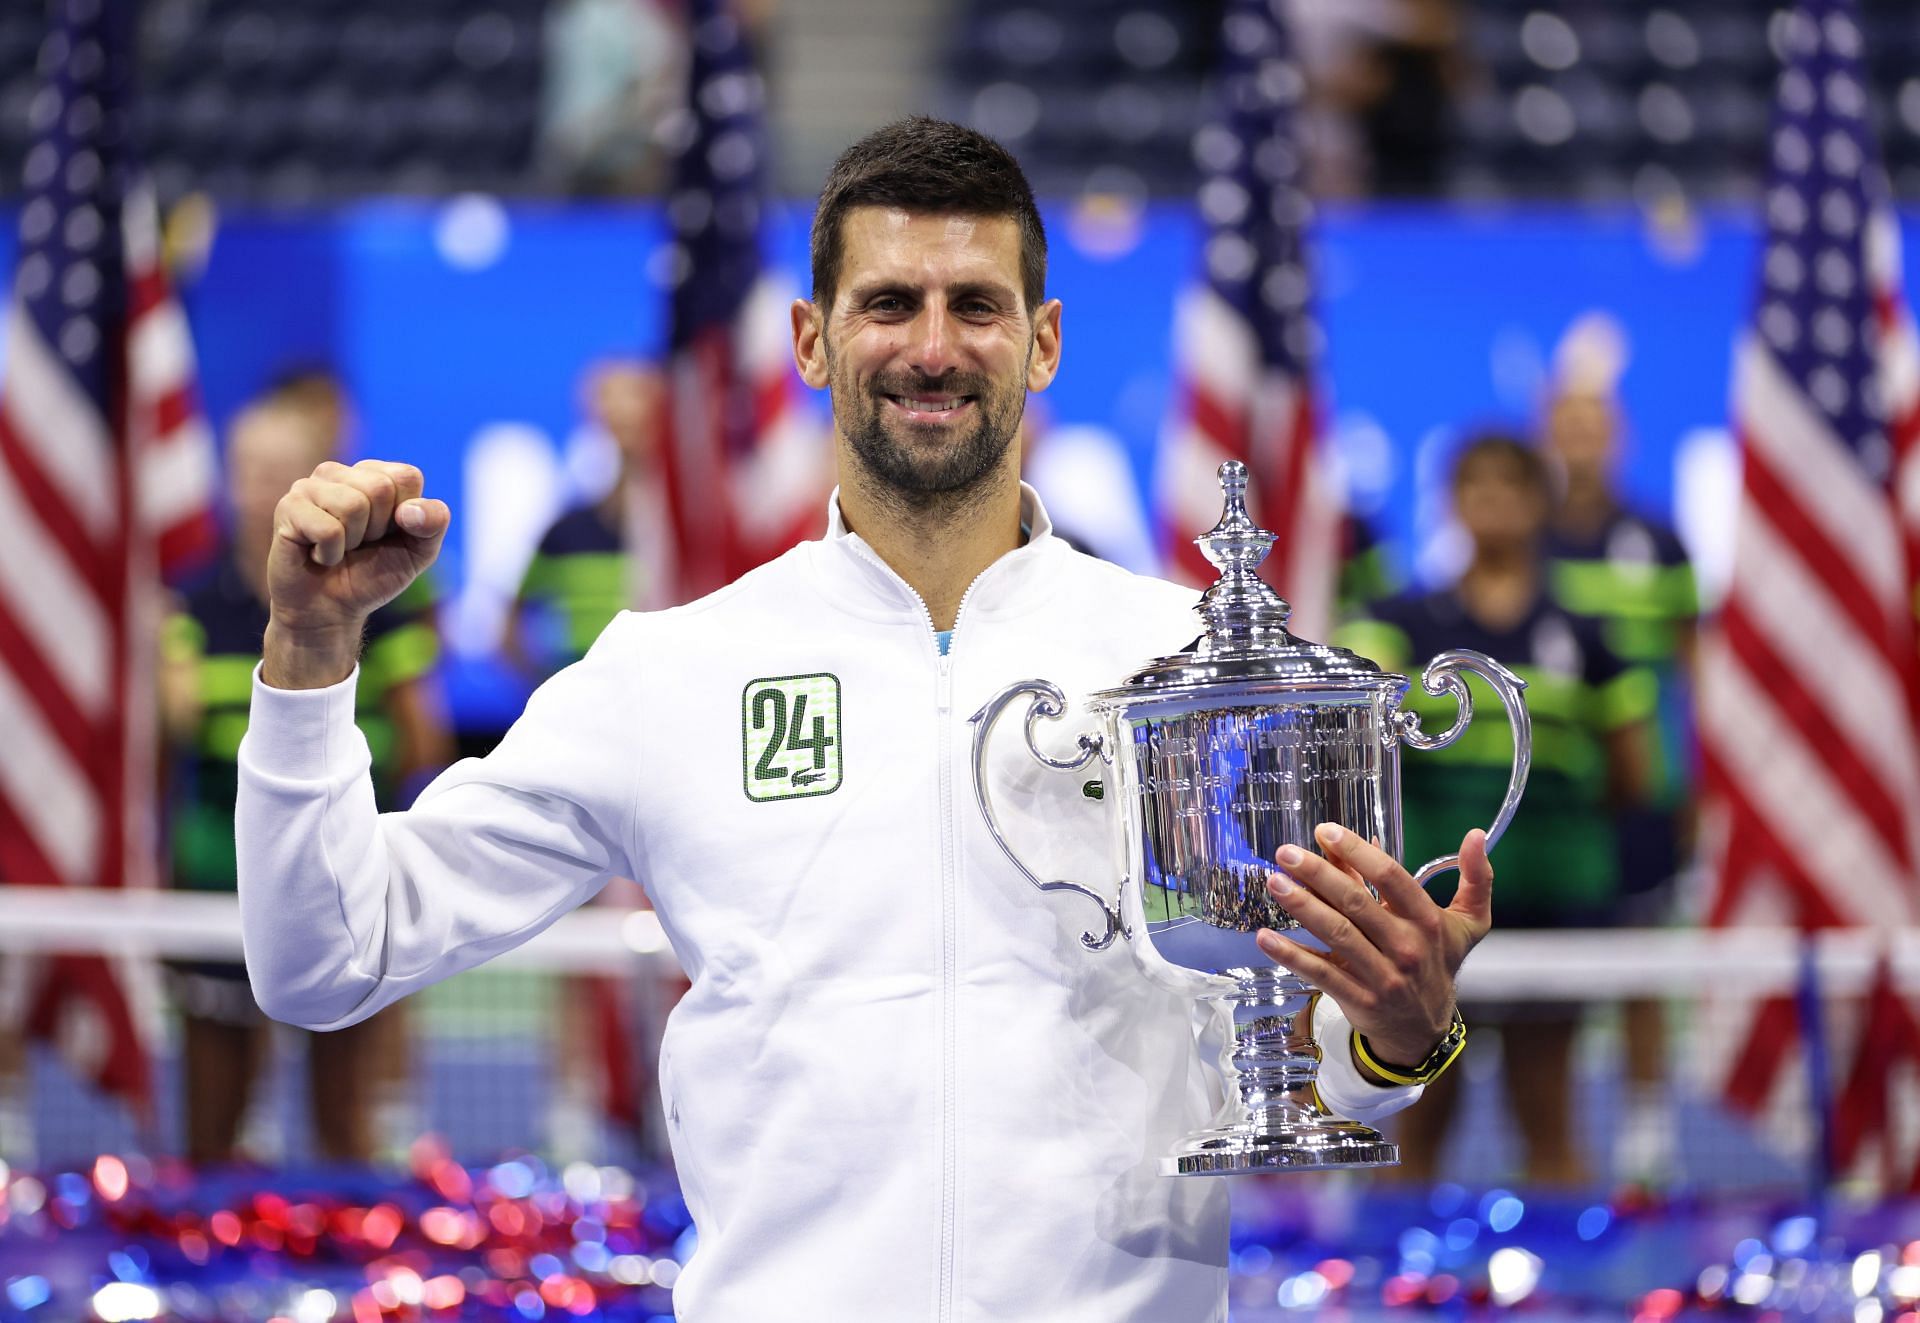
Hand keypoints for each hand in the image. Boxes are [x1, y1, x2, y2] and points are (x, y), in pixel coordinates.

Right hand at [261, 460, 448, 689]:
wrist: (330, 610)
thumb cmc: (373, 575)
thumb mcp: (419, 551)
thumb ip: (434, 523)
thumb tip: (410, 510)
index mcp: (374, 474)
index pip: (407, 476)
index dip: (407, 516)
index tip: (388, 534)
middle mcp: (340, 473)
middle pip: (380, 488)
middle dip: (378, 529)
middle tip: (360, 544)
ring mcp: (309, 486)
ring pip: (353, 505)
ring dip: (352, 541)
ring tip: (339, 548)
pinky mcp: (288, 507)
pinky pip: (328, 529)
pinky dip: (329, 554)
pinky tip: (317, 555)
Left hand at [1255, 823, 1492, 1070]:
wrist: (1426, 1030)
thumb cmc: (1440, 963)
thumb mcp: (1469, 923)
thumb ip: (1475, 877)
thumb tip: (1475, 835)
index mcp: (1427, 921)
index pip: (1391, 877)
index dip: (1358, 852)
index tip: (1326, 831)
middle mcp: (1406, 947)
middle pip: (1356, 903)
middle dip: (1318, 874)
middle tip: (1286, 852)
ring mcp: (1382, 976)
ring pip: (1337, 935)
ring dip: (1302, 907)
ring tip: (1274, 882)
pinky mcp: (1358, 999)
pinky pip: (1321, 973)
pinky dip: (1292, 956)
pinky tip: (1266, 938)